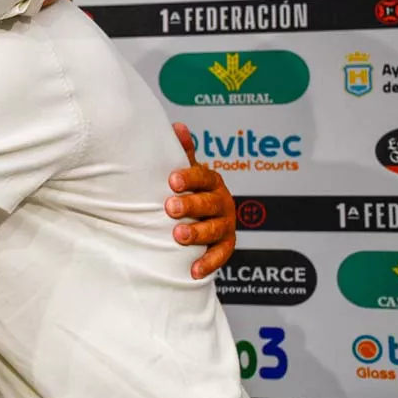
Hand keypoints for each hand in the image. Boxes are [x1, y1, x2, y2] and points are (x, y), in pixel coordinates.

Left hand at [165, 122, 235, 279]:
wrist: (202, 216)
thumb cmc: (190, 190)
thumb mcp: (187, 172)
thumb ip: (183, 153)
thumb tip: (178, 127)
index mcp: (211, 181)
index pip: (203, 176)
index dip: (189, 177)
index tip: (172, 180)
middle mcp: (222, 202)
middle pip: (209, 203)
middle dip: (191, 205)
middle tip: (170, 208)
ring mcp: (226, 224)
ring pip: (215, 229)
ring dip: (198, 233)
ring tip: (179, 236)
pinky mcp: (226, 245)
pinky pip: (221, 255)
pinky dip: (208, 263)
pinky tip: (194, 270)